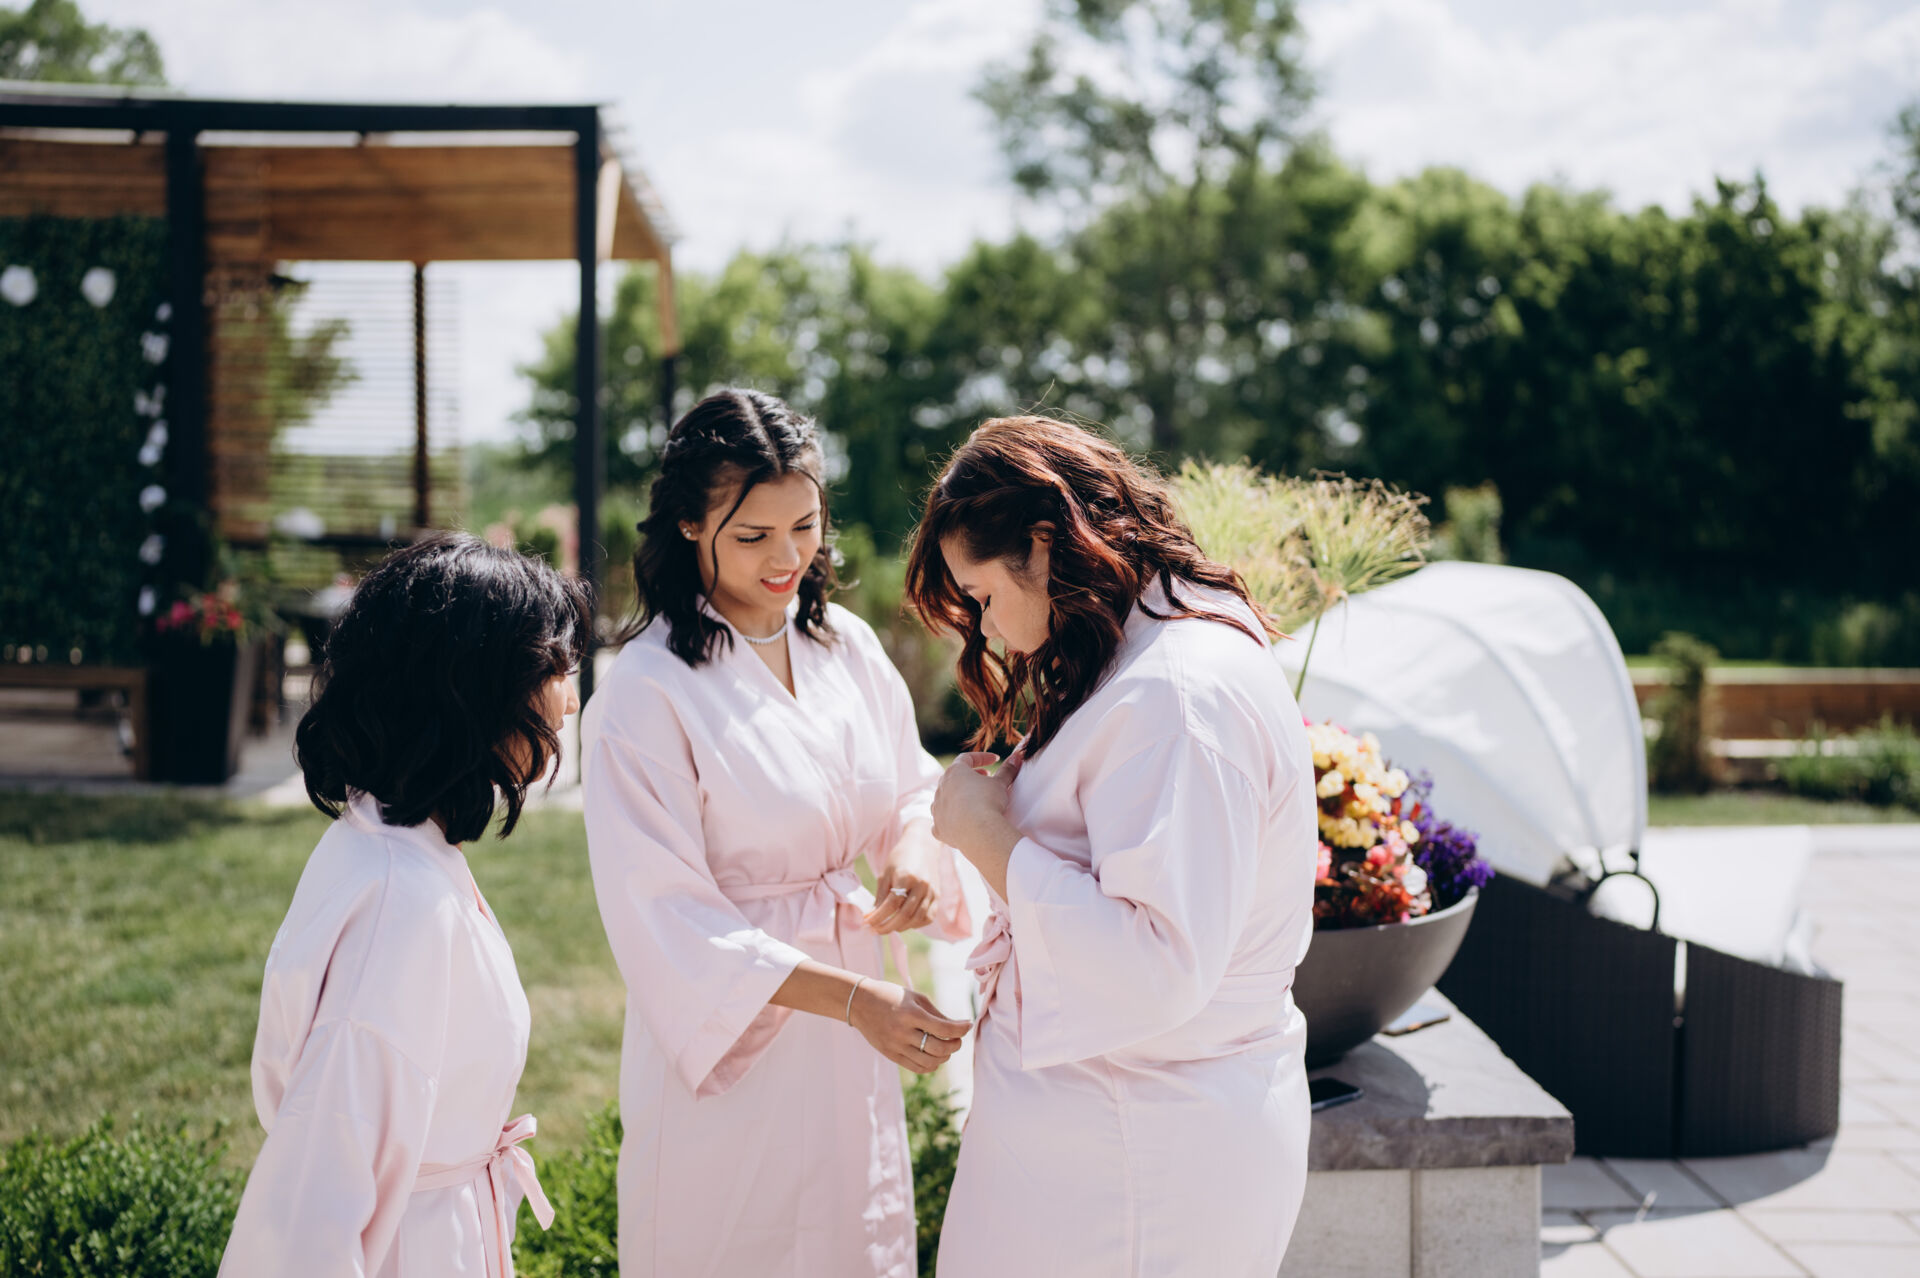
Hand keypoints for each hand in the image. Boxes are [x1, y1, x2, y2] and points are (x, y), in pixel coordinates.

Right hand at [850, 979, 972, 1073]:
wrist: (860, 1004)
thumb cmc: (891, 996)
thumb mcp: (915, 998)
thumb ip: (936, 1014)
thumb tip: (957, 1028)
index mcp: (911, 1014)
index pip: (943, 1028)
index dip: (960, 1029)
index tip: (967, 1025)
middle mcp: (903, 1033)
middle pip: (939, 1049)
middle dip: (955, 1045)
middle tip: (958, 1039)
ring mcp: (896, 1046)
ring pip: (930, 1062)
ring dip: (944, 1057)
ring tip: (946, 1047)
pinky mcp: (891, 1055)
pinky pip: (917, 1068)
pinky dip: (931, 1065)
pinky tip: (934, 1056)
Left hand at [867, 839, 938, 934]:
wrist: (923, 846)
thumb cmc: (900, 858)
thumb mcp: (886, 873)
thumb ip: (881, 895)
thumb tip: (871, 916)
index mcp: (907, 877)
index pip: (891, 905)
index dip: (878, 917)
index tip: (866, 923)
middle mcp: (922, 886)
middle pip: (905, 915)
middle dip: (887, 927)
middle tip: (875, 931)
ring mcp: (932, 892)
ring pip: (917, 919)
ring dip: (901, 928)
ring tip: (888, 927)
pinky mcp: (938, 896)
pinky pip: (928, 917)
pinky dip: (916, 924)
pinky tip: (905, 924)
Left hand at [931, 752, 1020, 863]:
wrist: (978, 832)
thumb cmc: (988, 802)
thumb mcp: (1000, 784)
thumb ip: (1007, 770)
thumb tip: (1017, 757)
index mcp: (954, 772)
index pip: (967, 758)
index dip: (982, 758)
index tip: (995, 760)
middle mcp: (941, 788)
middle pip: (953, 777)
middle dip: (970, 776)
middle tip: (985, 778)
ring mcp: (937, 808)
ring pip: (945, 798)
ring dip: (958, 796)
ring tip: (972, 800)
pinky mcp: (938, 827)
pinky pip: (941, 821)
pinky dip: (950, 819)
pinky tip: (959, 822)